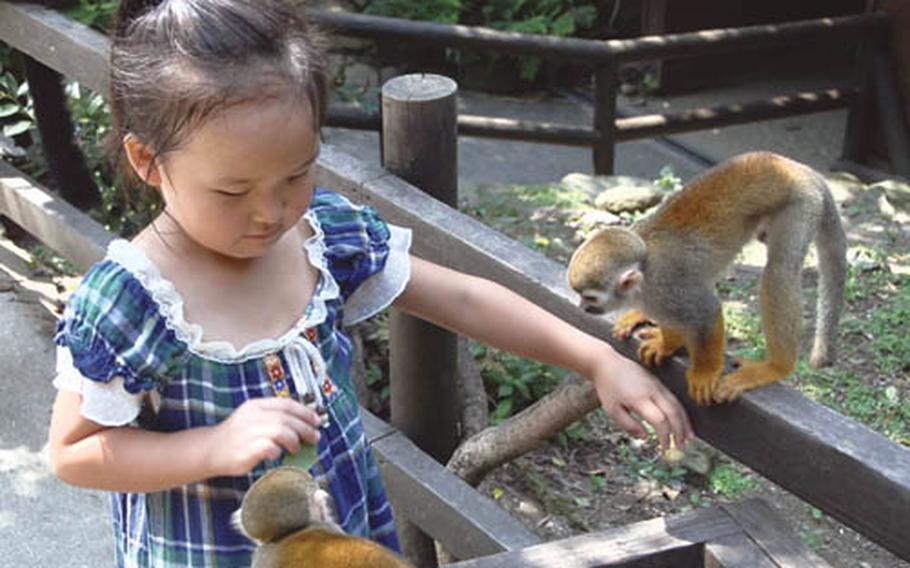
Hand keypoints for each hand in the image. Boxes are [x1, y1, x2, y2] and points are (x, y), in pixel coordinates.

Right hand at [206, 397, 323, 476]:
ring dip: (294, 440)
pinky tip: (277, 455)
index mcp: (257, 405)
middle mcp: (253, 416)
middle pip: (287, 418)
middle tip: (315, 438)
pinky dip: (277, 451)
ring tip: (296, 448)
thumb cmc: (237, 436)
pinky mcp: (246, 449)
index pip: (287, 404)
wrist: (210, 450)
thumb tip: (305, 425)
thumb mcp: (254, 418)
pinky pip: (269, 447)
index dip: (305, 412)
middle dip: (305, 428)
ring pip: (281, 430)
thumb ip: (275, 418)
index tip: (317, 421)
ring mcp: (248, 432)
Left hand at [590, 351, 693, 450]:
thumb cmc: (608, 388)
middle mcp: (653, 391)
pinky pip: (674, 399)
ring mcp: (658, 386)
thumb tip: (645, 436)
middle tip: (681, 448)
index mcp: (640, 399)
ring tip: (688, 439)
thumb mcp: (612, 410)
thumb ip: (628, 425)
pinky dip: (681, 413)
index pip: (659, 420)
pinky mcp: (659, 384)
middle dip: (679, 432)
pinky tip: (683, 422)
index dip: (665, 436)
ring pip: (677, 405)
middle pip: (673, 413)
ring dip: (684, 423)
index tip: (665, 448)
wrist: (608, 364)